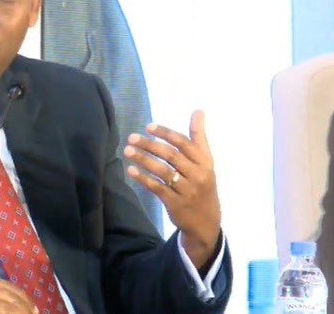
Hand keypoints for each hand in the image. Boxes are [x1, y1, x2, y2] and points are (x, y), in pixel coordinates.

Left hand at [123, 110, 220, 269]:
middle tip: (132, 137)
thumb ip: (198, 138)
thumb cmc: (202, 185)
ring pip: (162, 171)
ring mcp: (187, 190)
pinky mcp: (175, 203)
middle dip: (150, 145)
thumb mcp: (205, 162)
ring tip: (127, 151)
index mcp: (205, 162)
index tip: (148, 127)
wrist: (206, 222)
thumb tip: (198, 111)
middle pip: (171, 156)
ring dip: (143, 159)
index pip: (184, 144)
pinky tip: (131, 170)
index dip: (165, 134)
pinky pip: (157, 188)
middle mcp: (198, 175)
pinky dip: (143, 178)